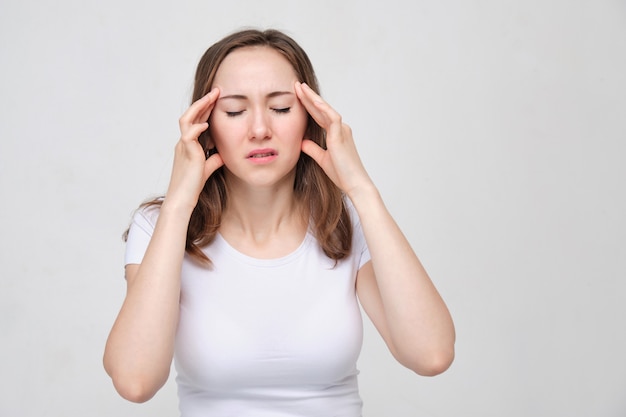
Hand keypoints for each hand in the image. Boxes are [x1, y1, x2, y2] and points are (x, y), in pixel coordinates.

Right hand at [164, 88, 223, 211]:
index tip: (217, 99)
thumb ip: (214, 159)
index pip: (196, 121)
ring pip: (186, 120)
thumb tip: (223, 153)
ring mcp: (183, 147)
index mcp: (187, 144)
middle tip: (216, 91)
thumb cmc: (193, 186)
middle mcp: (183, 143)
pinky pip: (189, 135)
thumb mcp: (207, 169)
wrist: (182, 199)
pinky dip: (197, 128)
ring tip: (211, 98)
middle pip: (190, 115)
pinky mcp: (186, 154)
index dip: (205, 109)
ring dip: (199, 108)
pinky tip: (207, 125)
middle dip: (204, 102)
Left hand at [295, 82, 373, 196]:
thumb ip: (313, 148)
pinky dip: (322, 108)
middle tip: (296, 85)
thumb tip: (302, 141)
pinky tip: (312, 100)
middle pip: (321, 109)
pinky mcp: (341, 135)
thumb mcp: (322, 159)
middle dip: (308, 96)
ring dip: (312, 98)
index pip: (319, 115)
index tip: (297, 95)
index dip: (308, 105)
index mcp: (335, 133)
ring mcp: (341, 130)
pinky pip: (332, 117)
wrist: (354, 183)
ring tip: (300, 87)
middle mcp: (340, 128)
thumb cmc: (342, 174)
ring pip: (325, 109)